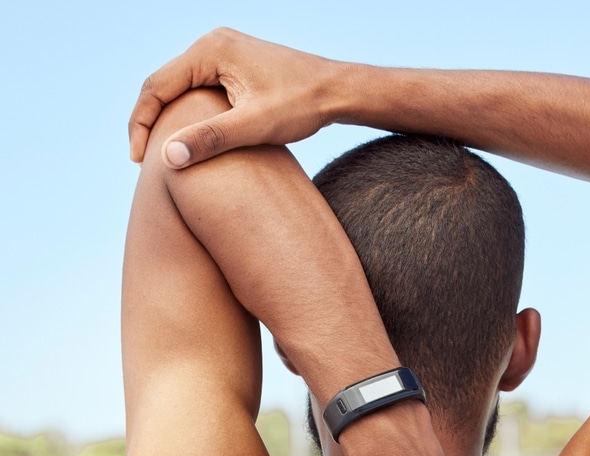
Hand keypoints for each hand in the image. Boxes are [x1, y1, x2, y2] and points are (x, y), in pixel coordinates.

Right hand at [129, 28, 340, 166]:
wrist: (338, 91)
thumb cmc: (302, 105)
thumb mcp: (255, 126)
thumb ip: (211, 139)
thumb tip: (168, 158)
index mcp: (210, 50)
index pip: (156, 86)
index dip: (141, 125)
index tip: (138, 161)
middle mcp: (212, 43)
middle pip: (164, 85)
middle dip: (150, 123)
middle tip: (143, 164)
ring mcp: (224, 52)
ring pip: (181, 88)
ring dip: (168, 120)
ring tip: (162, 157)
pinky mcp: (235, 65)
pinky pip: (199, 89)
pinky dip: (189, 114)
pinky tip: (189, 142)